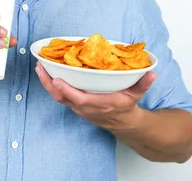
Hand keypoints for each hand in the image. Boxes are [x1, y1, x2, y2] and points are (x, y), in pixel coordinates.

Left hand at [35, 61, 156, 132]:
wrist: (123, 123)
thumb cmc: (127, 107)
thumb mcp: (136, 95)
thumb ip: (143, 84)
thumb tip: (152, 73)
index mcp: (98, 104)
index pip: (79, 99)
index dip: (67, 90)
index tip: (57, 79)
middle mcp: (84, 107)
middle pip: (61, 97)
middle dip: (48, 84)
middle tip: (40, 68)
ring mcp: (78, 107)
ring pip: (58, 97)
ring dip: (47, 83)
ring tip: (39, 67)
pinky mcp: (75, 105)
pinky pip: (60, 96)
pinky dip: (52, 85)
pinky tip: (47, 73)